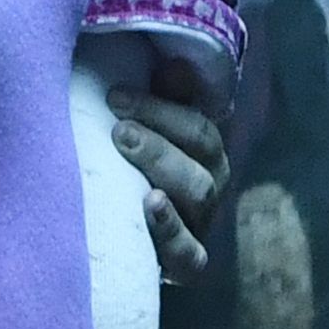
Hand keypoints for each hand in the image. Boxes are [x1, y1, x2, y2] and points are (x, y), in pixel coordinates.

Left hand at [107, 58, 229, 283]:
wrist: (117, 247)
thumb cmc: (131, 176)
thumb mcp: (149, 135)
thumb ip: (165, 101)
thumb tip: (175, 63)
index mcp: (206, 154)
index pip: (199, 126)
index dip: (162, 108)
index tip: (116, 95)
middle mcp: (212, 186)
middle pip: (201, 158)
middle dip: (160, 139)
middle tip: (119, 128)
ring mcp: (201, 226)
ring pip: (199, 195)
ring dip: (165, 170)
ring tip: (128, 153)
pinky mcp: (185, 265)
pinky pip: (190, 253)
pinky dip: (171, 230)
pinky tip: (149, 206)